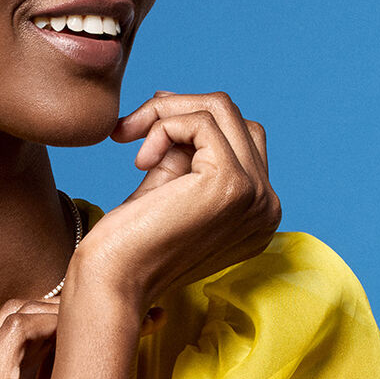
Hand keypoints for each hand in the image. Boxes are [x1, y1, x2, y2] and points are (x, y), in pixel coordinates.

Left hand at [78, 91, 280, 310]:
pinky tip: (139, 161)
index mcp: (258, 212)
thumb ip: (184, 149)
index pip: (241, 139)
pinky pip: (201, 122)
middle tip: (132, 126)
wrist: (112, 280)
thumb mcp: (168, 187)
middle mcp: (267, 206)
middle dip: (178, 110)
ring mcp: (256, 195)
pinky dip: (163, 127)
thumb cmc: (129, 242)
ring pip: (221, 111)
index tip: (147, 125)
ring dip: (166, 113)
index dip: (191, 122)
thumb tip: (173, 98)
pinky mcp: (232, 184)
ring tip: (130, 138)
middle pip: (235, 118)